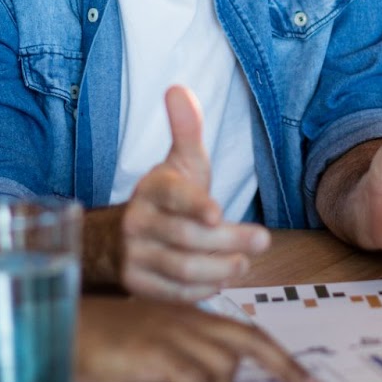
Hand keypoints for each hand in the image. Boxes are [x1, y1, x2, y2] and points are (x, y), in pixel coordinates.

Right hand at [76, 296, 319, 381]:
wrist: (61, 332)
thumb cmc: (102, 340)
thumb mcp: (152, 339)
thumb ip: (183, 350)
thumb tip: (214, 380)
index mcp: (189, 315)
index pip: (246, 333)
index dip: (280, 357)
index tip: (306, 381)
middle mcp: (188, 319)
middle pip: (250, 343)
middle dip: (285, 367)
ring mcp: (173, 333)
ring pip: (223, 367)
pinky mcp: (156, 352)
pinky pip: (193, 380)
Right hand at [121, 86, 268, 300]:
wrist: (120, 236)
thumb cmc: (166, 196)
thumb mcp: (180, 163)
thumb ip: (187, 130)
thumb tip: (178, 88)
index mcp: (151, 189)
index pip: (173, 196)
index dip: (195, 205)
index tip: (218, 213)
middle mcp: (137, 222)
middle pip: (188, 238)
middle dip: (229, 241)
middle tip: (261, 241)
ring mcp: (133, 255)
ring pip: (182, 270)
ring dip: (220, 269)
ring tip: (243, 264)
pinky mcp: (137, 284)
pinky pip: (173, 294)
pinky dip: (201, 291)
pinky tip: (219, 281)